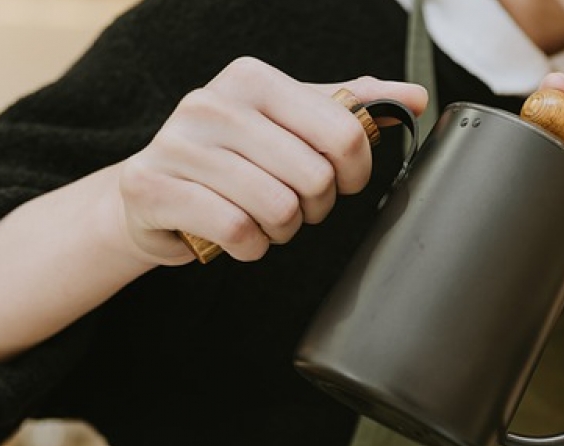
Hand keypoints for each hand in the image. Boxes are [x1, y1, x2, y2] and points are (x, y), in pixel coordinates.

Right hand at [116, 57, 427, 264]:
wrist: (150, 195)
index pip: (344, 130)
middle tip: (295, 207)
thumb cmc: (231, 160)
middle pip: (315, 177)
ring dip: (282, 231)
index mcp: (252, 78)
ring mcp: (178, 144)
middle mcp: (212, 102)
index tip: (341, 183)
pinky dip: (250, 248)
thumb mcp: (289, 124)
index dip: (355, 172)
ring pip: (278, 208)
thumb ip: (349, 108)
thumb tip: (414, 98)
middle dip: (315, 207)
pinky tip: (237, 238)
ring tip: (263, 221)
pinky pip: (237, 232)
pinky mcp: (153, 188)